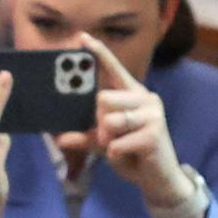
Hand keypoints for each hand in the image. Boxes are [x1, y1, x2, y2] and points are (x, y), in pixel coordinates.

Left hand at [59, 32, 194, 212]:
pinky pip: (116, 144)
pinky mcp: (154, 134)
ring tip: (120, 147)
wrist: (158, 179)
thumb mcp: (105, 143)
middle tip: (110, 136)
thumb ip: (85, 136)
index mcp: (133, 94)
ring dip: (108, 141)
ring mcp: (152, 115)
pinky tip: (129, 157)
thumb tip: (59, 137)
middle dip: (100, 122)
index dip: (99, 53)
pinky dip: (116, 155)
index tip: (82, 38)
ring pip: (109, 121)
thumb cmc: (132, 154)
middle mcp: (146, 98)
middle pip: (103, 99)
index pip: (114, 69)